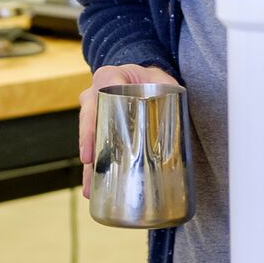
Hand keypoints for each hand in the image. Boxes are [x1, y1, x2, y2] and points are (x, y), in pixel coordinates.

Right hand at [79, 63, 178, 197]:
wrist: (143, 82)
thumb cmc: (149, 79)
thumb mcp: (160, 78)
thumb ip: (167, 86)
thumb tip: (175, 101)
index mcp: (110, 76)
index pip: (101, 88)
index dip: (97, 109)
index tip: (98, 126)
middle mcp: (96, 93)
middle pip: (89, 116)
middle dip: (88, 141)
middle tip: (89, 160)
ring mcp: (96, 113)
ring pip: (88, 136)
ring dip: (89, 161)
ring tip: (91, 185)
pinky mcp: (100, 130)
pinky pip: (94, 147)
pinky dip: (94, 167)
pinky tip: (95, 186)